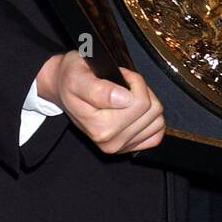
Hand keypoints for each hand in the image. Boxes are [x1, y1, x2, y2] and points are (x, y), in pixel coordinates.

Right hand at [35, 52, 163, 154]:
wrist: (63, 90)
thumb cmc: (71, 80)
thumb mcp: (78, 77)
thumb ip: (98, 90)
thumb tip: (123, 99)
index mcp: (100, 128)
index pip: (140, 101)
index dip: (133, 80)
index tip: (119, 75)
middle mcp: (110, 142)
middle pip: (151, 110)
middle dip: (140, 90)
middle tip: (121, 84)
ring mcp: (121, 147)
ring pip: (157, 119)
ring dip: (146, 102)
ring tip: (125, 95)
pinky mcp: (130, 147)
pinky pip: (157, 132)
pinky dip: (150, 118)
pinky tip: (134, 110)